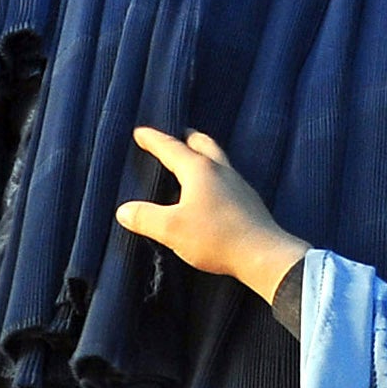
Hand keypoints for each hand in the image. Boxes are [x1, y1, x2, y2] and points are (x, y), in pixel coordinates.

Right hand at [115, 127, 306, 302]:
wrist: (263, 255)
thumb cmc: (216, 237)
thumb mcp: (172, 229)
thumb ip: (145, 217)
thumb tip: (123, 211)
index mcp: (199, 169)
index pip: (171, 147)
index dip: (153, 139)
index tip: (139, 132)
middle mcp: (221, 170)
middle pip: (203, 144)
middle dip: (187, 137)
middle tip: (177, 135)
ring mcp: (239, 185)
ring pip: (218, 160)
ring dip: (203, 156)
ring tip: (191, 162)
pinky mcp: (249, 202)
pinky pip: (227, 180)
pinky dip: (214, 177)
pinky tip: (211, 192)